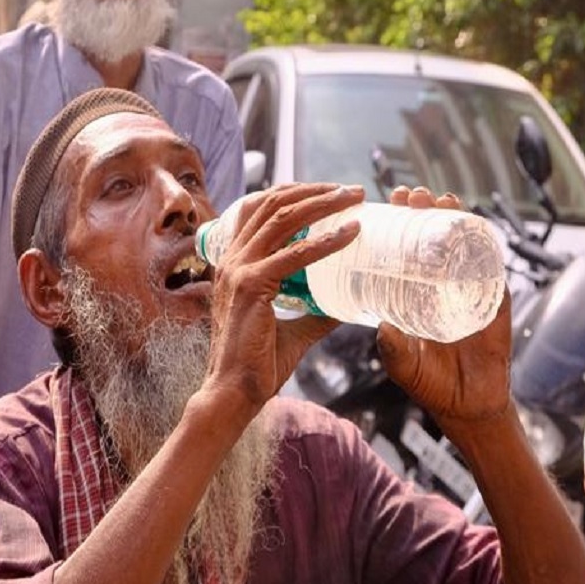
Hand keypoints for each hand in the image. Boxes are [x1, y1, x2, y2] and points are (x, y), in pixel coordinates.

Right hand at [205, 183, 363, 409]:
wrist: (234, 392)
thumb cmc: (257, 364)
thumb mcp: (292, 329)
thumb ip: (315, 311)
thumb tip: (348, 302)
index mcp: (235, 264)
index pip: (261, 211)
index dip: (296, 194)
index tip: (330, 193)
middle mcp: (232, 260)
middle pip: (273, 204)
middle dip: (314, 190)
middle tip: (350, 190)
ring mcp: (238, 270)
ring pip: (283, 218)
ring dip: (322, 203)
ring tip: (352, 198)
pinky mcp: (251, 286)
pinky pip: (295, 254)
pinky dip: (326, 240)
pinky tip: (350, 234)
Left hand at [376, 187, 511, 424]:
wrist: (467, 407)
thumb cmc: (431, 382)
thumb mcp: (401, 361)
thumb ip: (392, 346)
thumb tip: (382, 325)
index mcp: (418, 293)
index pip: (408, 250)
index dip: (400, 225)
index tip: (386, 204)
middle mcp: (444, 286)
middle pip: (436, 238)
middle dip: (425, 212)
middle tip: (411, 195)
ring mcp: (472, 291)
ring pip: (466, 245)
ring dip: (456, 220)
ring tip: (441, 201)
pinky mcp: (496, 303)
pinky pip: (494, 270)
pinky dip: (487, 250)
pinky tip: (477, 231)